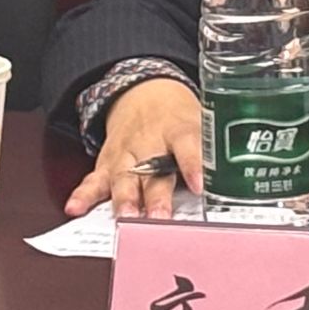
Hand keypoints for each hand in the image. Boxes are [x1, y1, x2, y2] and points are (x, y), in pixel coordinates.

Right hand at [65, 78, 201, 219]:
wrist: (144, 92)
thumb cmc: (178, 116)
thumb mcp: (201, 124)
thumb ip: (212, 153)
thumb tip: (234, 185)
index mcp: (177, 129)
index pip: (188, 145)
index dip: (194, 164)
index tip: (200, 185)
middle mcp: (149, 142)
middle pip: (152, 169)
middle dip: (156, 195)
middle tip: (160, 217)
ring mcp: (125, 153)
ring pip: (124, 176)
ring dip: (124, 199)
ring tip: (126, 217)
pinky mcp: (107, 162)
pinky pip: (93, 179)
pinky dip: (83, 194)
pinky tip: (75, 208)